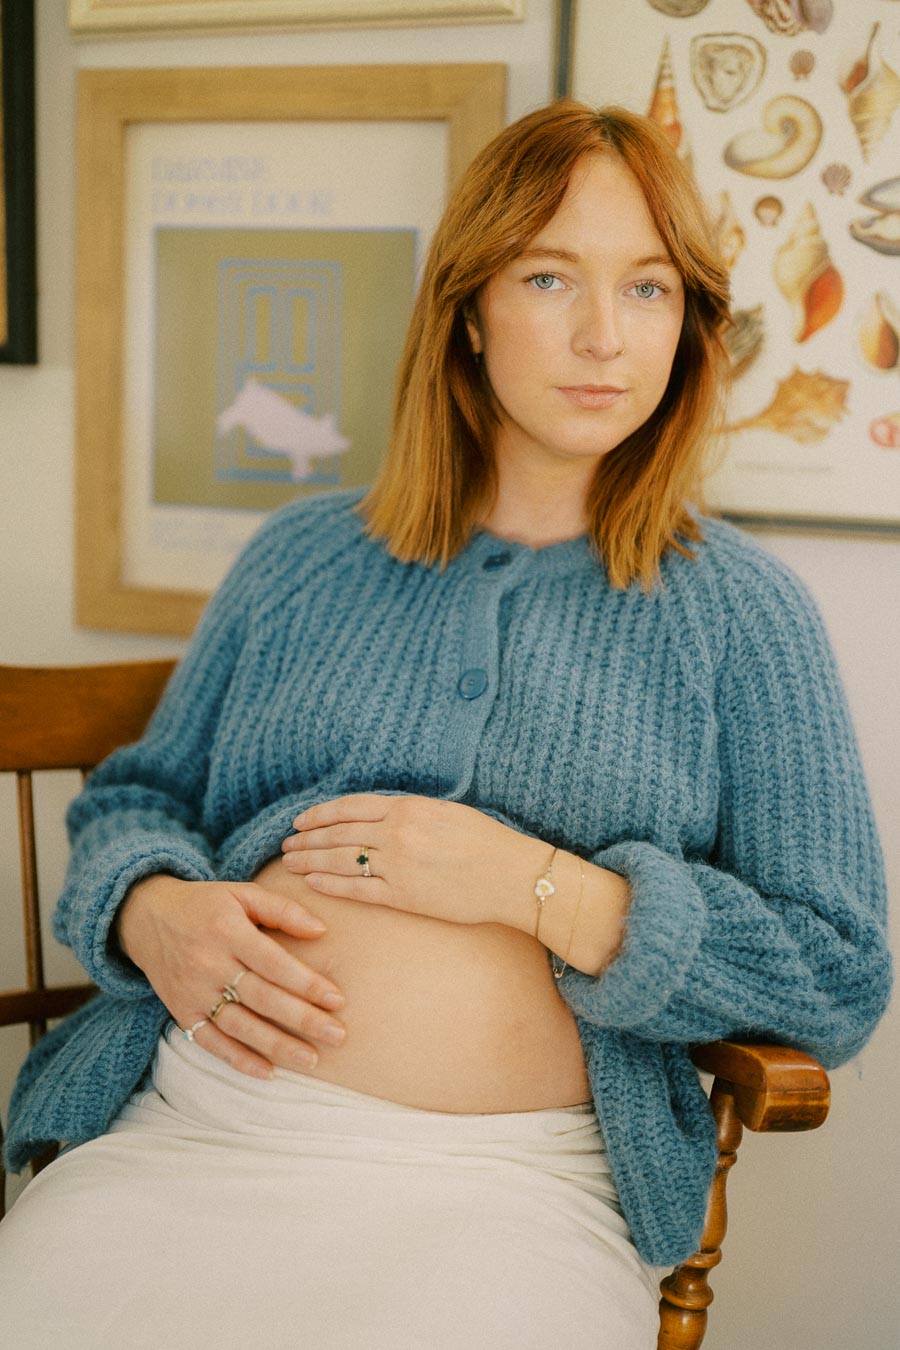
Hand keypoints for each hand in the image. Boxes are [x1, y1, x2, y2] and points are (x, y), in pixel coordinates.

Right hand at [117, 875, 345, 1078]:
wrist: (146, 917)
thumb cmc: (205, 905)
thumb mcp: (241, 894)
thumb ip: (282, 910)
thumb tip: (321, 930)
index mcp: (227, 931)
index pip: (273, 963)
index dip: (306, 983)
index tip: (337, 1000)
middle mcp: (209, 964)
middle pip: (261, 998)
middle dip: (302, 1020)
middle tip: (337, 1035)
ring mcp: (193, 992)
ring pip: (240, 1026)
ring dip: (277, 1046)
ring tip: (311, 1060)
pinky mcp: (182, 1013)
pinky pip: (211, 1043)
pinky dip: (238, 1061)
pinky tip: (268, 1072)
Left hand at [280, 793, 545, 927]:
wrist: (513, 875)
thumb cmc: (487, 842)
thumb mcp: (447, 812)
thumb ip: (411, 812)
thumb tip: (384, 814)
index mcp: (408, 808)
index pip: (350, 807)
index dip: (319, 814)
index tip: (300, 820)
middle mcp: (398, 833)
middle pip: (338, 834)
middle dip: (307, 839)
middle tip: (286, 844)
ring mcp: (399, 865)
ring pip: (340, 861)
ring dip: (310, 861)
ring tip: (289, 864)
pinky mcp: (405, 896)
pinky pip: (358, 890)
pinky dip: (330, 886)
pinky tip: (311, 884)